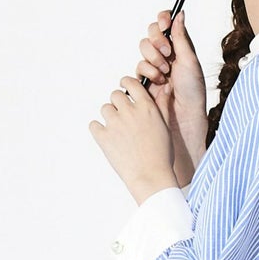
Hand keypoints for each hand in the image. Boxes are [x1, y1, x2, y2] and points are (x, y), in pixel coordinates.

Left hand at [88, 76, 178, 204]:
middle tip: (123, 116)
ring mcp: (115, 124)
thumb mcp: (165, 126)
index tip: (125, 88)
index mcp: (146, 107)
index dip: (126, 84)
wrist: (151, 176)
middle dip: (118, 103)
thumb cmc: (161, 154)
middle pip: (115, 95)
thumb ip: (161, 106)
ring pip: (105, 109)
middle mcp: (129, 112)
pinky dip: (98, 130)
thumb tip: (163, 90)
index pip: (131, 83)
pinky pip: (93, 125)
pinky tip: (107, 137)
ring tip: (117, 130)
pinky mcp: (103, 137)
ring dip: (109, 116)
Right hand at [136, 11, 207, 182]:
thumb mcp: (190, 61)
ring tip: (165, 72)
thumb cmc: (193, 90)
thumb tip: (179, 14)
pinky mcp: (143, 80)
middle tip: (167, 52)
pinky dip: (147, 70)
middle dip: (157, 41)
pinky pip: (137, 66)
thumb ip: (181, 37)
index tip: (165, 25)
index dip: (162, 21)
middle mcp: (165, 55)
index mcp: (179, 47)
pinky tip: (158, 81)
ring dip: (153, 58)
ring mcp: (153, 66)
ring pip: (143, 49)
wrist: (184, 115)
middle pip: (151, 34)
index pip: (165, 25)